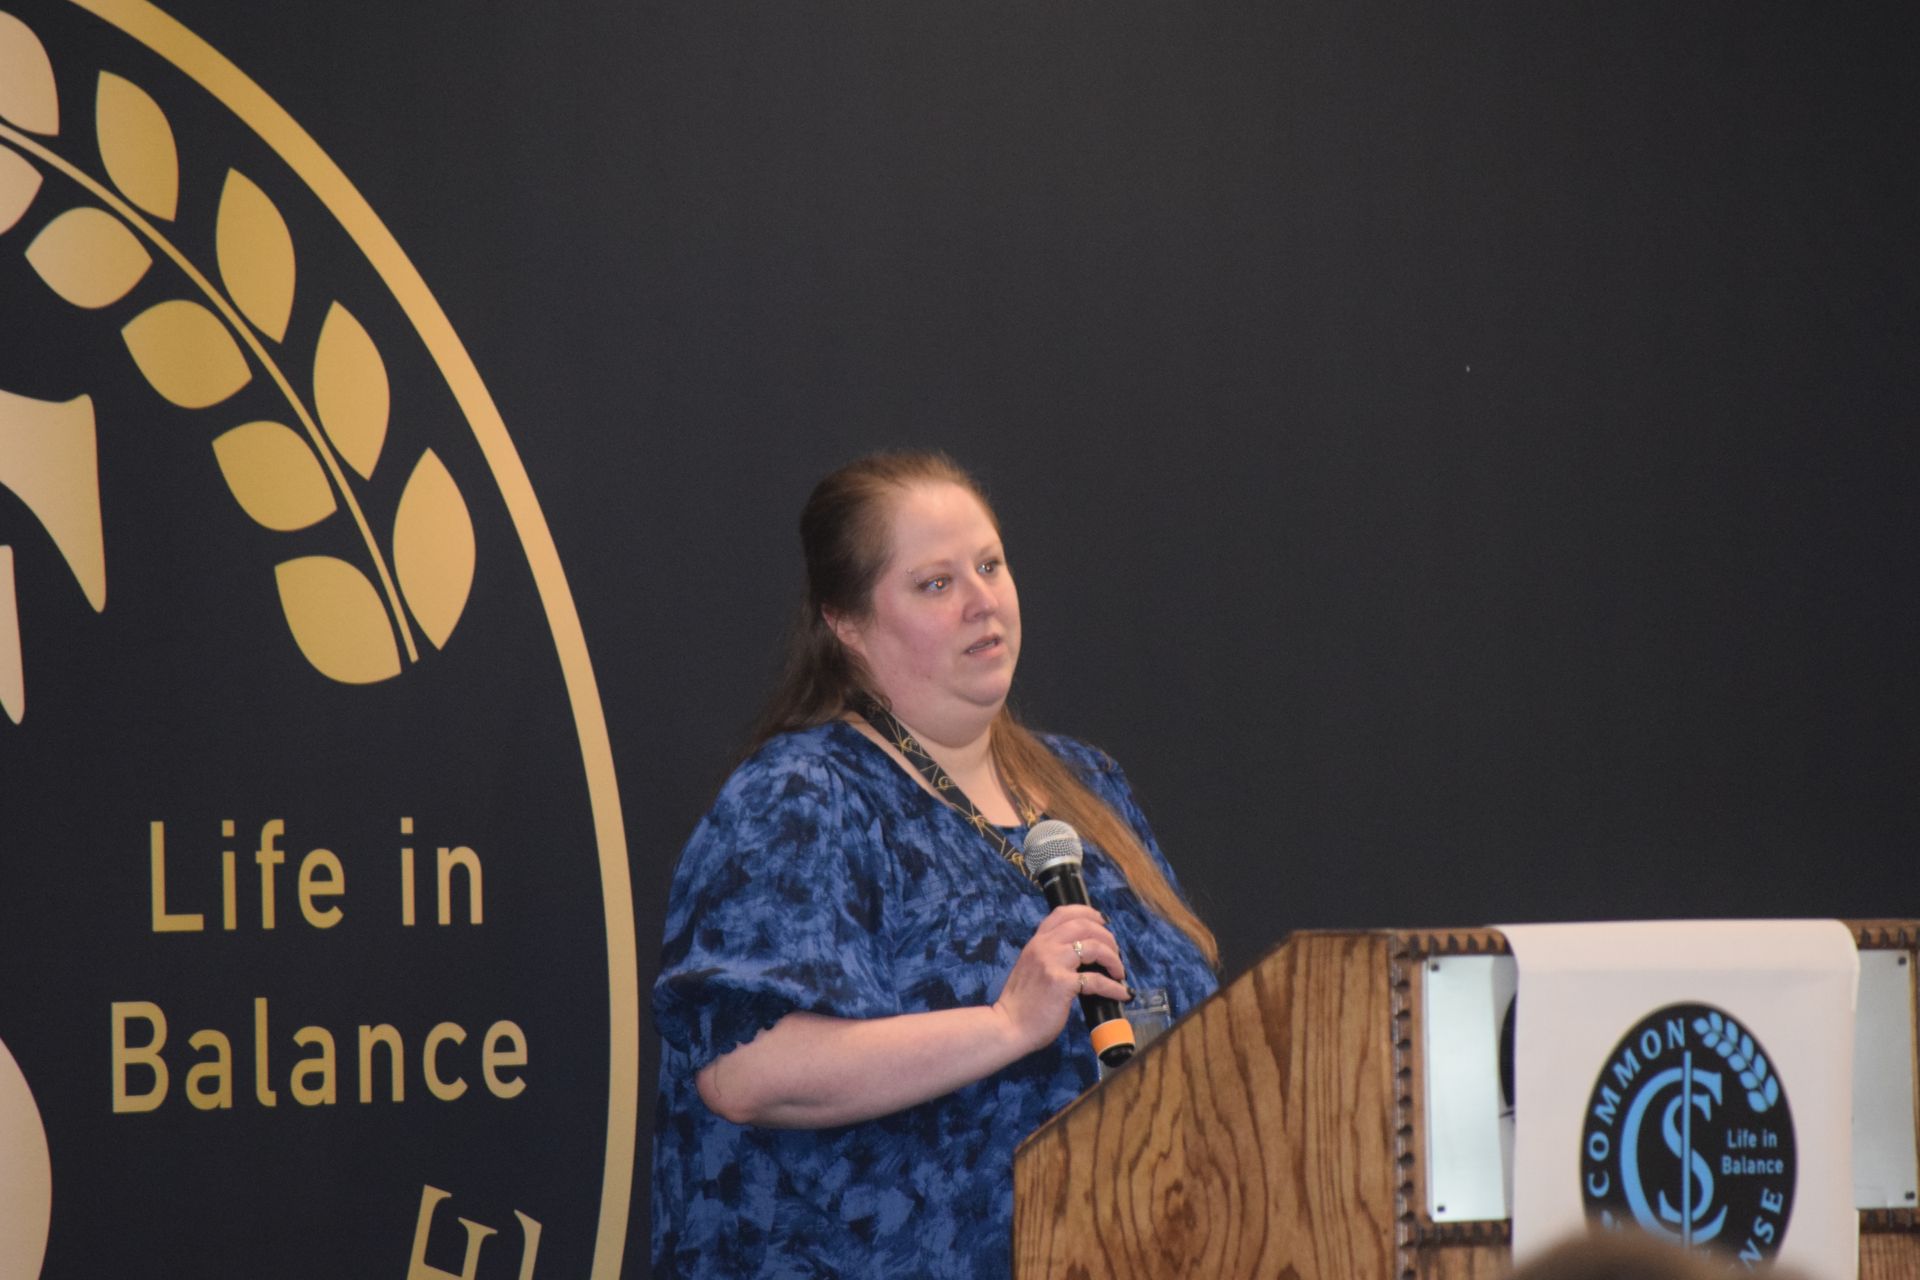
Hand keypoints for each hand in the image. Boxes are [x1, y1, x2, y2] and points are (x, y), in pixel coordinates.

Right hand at [991, 904, 1128, 1055]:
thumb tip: (1078, 956)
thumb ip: (1049, 956)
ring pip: (1094, 947)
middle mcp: (1044, 946)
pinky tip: (1122, 993)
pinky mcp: (1062, 984)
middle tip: (1116, 952)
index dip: (1088, 913)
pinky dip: (1114, 987)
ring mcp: (1053, 963)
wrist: (1008, 1025)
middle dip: (1107, 937)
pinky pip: (1096, 980)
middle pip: (1084, 925)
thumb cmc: (1020, 1003)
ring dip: (1113, 958)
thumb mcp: (1030, 968)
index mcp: (1037, 942)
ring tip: (1119, 971)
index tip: (1103, 922)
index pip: (1063, 913)